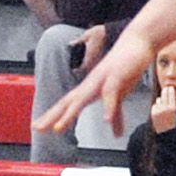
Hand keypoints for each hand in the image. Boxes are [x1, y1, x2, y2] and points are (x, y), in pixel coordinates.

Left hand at [38, 23, 155, 137]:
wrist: (138, 41)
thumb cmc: (126, 66)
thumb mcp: (121, 94)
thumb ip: (116, 114)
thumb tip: (116, 134)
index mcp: (89, 88)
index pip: (66, 104)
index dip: (52, 115)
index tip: (38, 126)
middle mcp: (91, 84)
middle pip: (67, 102)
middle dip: (52, 116)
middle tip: (37, 128)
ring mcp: (102, 79)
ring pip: (82, 99)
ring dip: (69, 114)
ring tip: (58, 128)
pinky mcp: (116, 77)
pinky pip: (110, 94)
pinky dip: (107, 107)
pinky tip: (105, 120)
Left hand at [150, 82, 175, 133]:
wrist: (165, 133)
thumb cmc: (171, 122)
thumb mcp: (174, 113)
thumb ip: (171, 104)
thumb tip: (167, 93)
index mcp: (173, 108)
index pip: (171, 94)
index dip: (170, 90)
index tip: (170, 87)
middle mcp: (165, 108)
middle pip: (164, 95)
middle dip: (165, 91)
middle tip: (165, 89)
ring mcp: (159, 110)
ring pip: (159, 99)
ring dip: (160, 100)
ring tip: (163, 107)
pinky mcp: (153, 113)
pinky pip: (155, 105)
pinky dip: (156, 107)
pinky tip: (159, 112)